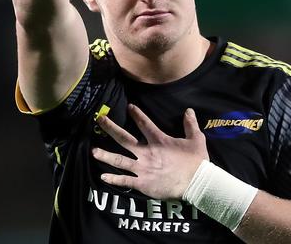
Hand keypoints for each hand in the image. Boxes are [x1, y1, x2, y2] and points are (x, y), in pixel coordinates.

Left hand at [92, 104, 208, 199]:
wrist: (197, 184)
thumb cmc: (196, 162)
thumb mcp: (196, 139)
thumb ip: (190, 124)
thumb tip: (189, 110)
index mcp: (159, 140)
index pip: (144, 123)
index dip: (136, 114)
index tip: (128, 107)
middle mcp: (147, 152)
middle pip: (124, 138)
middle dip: (111, 128)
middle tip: (99, 119)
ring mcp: (143, 169)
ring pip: (120, 160)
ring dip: (106, 155)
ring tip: (93, 151)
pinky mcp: (143, 183)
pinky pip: (125, 181)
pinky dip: (114, 179)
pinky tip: (103, 177)